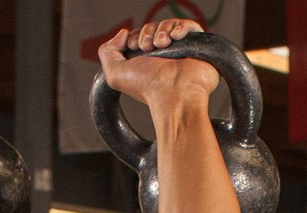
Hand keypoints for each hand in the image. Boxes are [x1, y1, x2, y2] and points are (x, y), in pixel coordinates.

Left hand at [98, 18, 219, 107]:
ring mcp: (182, 52)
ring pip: (170, 25)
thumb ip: (107, 51)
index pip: (140, 36)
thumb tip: (123, 33)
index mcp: (147, 62)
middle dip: (147, 32)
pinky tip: (176, 37)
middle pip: (154, 28)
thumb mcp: (114, 74)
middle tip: (149, 47)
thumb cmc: (148, 88)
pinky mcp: (199, 48)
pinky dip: (182, 27)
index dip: (135, 36)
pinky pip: (191, 26)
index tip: (135, 47)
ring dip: (162, 30)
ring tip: (162, 44)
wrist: (174, 94)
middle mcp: (165, 57)